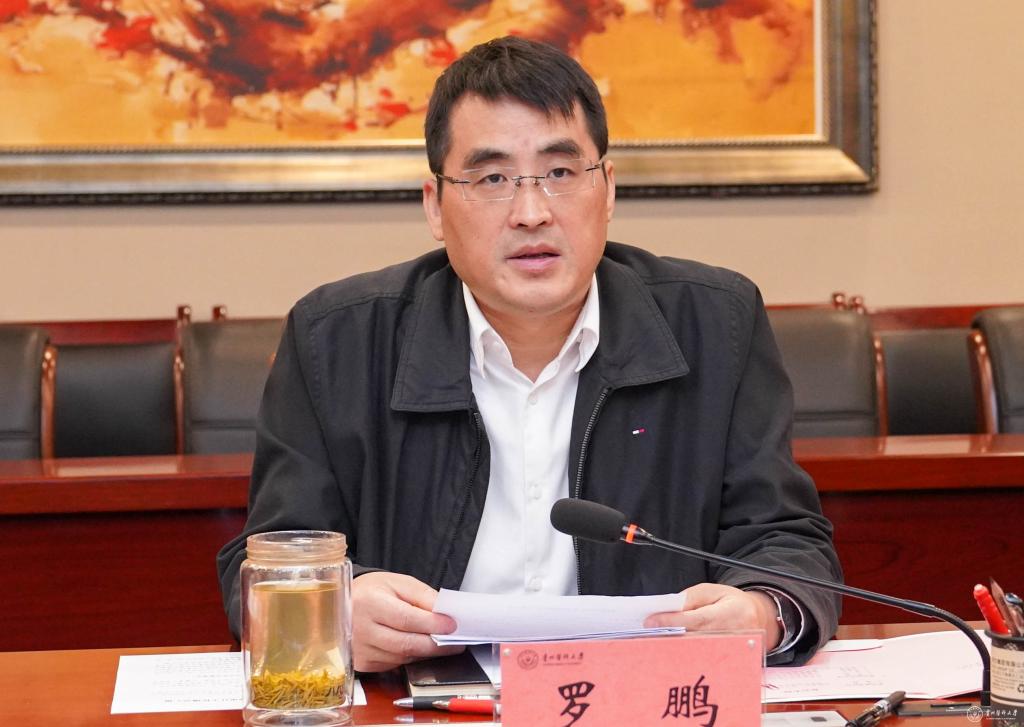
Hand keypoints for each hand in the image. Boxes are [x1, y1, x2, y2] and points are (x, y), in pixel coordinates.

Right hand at [351, 571, 463, 671]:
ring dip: (424, 653)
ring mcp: (359, 649)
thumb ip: (423, 597)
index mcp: (369, 602)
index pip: (407, 619)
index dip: (432, 624)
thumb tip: (446, 614)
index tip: (452, 626)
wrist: (343, 602)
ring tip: (440, 644)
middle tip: (455, 643)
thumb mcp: (399, 583)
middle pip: (405, 644)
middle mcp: (360, 628)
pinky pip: (393, 664)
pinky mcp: (361, 663)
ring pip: (402, 657)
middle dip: (435, 645)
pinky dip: (409, 658)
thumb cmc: (373, 591)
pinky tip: (416, 648)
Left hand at [642, 583, 781, 651]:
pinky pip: (704, 661)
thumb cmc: (731, 602)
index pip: (696, 618)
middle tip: (645, 636)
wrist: (758, 618)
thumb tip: (668, 610)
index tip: (650, 621)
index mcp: (731, 612)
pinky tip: (669, 656)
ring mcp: (733, 652)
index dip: (671, 621)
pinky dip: (685, 659)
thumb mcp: (711, 591)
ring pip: (697, 653)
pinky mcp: (730, 663)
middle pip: (695, 639)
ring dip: (674, 651)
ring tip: (652, 646)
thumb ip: (690, 599)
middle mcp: (734, 635)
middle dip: (668, 638)